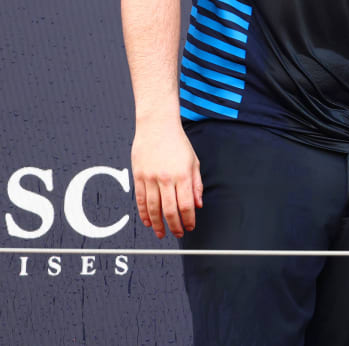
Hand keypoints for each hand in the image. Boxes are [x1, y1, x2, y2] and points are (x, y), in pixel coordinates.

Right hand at [131, 120, 201, 238]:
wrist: (157, 127)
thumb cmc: (178, 143)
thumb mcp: (194, 162)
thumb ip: (196, 185)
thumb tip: (198, 205)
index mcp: (182, 175)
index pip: (186, 205)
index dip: (188, 219)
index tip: (190, 227)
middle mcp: (166, 178)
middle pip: (169, 210)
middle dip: (174, 226)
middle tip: (177, 234)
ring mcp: (150, 178)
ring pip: (153, 208)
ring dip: (158, 224)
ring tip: (162, 233)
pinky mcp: (138, 176)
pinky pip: (141, 199)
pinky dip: (144, 213)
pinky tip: (148, 222)